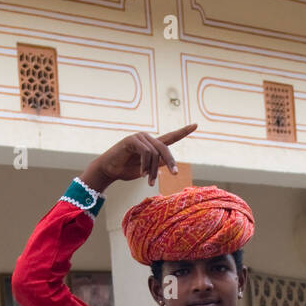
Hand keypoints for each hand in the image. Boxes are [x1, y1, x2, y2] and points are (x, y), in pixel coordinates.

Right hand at [81, 124, 197, 192]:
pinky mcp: (132, 140)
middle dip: (171, 162)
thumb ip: (158, 165)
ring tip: (149, 180)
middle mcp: (147, 138)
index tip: (196, 125)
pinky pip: (146, 152)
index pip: (170, 137)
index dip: (183, 131)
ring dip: (153, 170)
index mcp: (152, 145)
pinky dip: (145, 165)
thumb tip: (169, 165)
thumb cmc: (126, 170)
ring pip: (155, 153)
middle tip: (175, 174)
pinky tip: (141, 173)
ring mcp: (139, 137)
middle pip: (165, 148)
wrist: (109, 170)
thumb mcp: (146, 169)